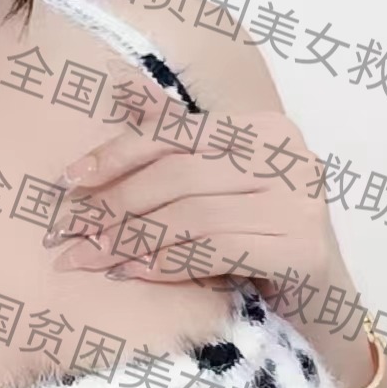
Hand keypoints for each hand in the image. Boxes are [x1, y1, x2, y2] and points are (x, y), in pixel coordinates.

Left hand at [42, 101, 342, 300]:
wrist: (318, 301)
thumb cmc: (254, 234)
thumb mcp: (216, 182)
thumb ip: (176, 139)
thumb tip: (117, 85)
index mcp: (263, 128)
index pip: (175, 133)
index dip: (116, 154)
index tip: (70, 182)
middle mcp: (288, 156)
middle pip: (177, 176)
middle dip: (114, 206)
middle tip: (68, 234)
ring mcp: (300, 202)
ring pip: (191, 216)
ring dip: (130, 240)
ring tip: (90, 258)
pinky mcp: (302, 249)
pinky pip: (214, 250)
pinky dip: (166, 262)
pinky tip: (133, 272)